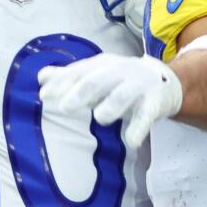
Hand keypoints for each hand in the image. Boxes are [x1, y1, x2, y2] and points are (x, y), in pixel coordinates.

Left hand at [38, 53, 182, 149]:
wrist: (164, 81)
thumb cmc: (121, 80)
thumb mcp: (97, 74)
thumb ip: (70, 76)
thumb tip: (42, 76)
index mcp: (102, 65)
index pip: (79, 72)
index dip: (61, 82)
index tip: (44, 95)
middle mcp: (119, 72)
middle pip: (97, 81)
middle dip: (80, 92)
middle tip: (64, 107)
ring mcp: (138, 87)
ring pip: (122, 96)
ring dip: (110, 107)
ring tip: (100, 118)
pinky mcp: (154, 103)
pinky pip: (146, 116)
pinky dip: (139, 129)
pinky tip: (131, 141)